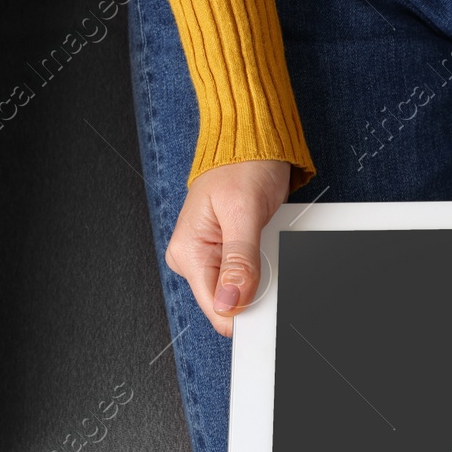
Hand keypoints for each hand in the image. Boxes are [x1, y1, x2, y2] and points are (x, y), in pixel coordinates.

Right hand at [165, 160, 291, 337]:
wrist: (251, 142)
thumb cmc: (244, 165)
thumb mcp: (244, 213)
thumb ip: (239, 261)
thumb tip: (230, 303)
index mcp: (187, 252)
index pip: (216, 308)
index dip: (245, 309)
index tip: (264, 291)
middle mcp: (192, 258)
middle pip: (229, 302)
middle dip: (254, 287)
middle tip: (263, 250)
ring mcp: (208, 256)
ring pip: (241, 290)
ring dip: (260, 273)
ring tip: (262, 238)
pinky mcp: (225, 252)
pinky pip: (247, 274)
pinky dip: (262, 264)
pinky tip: (262, 241)